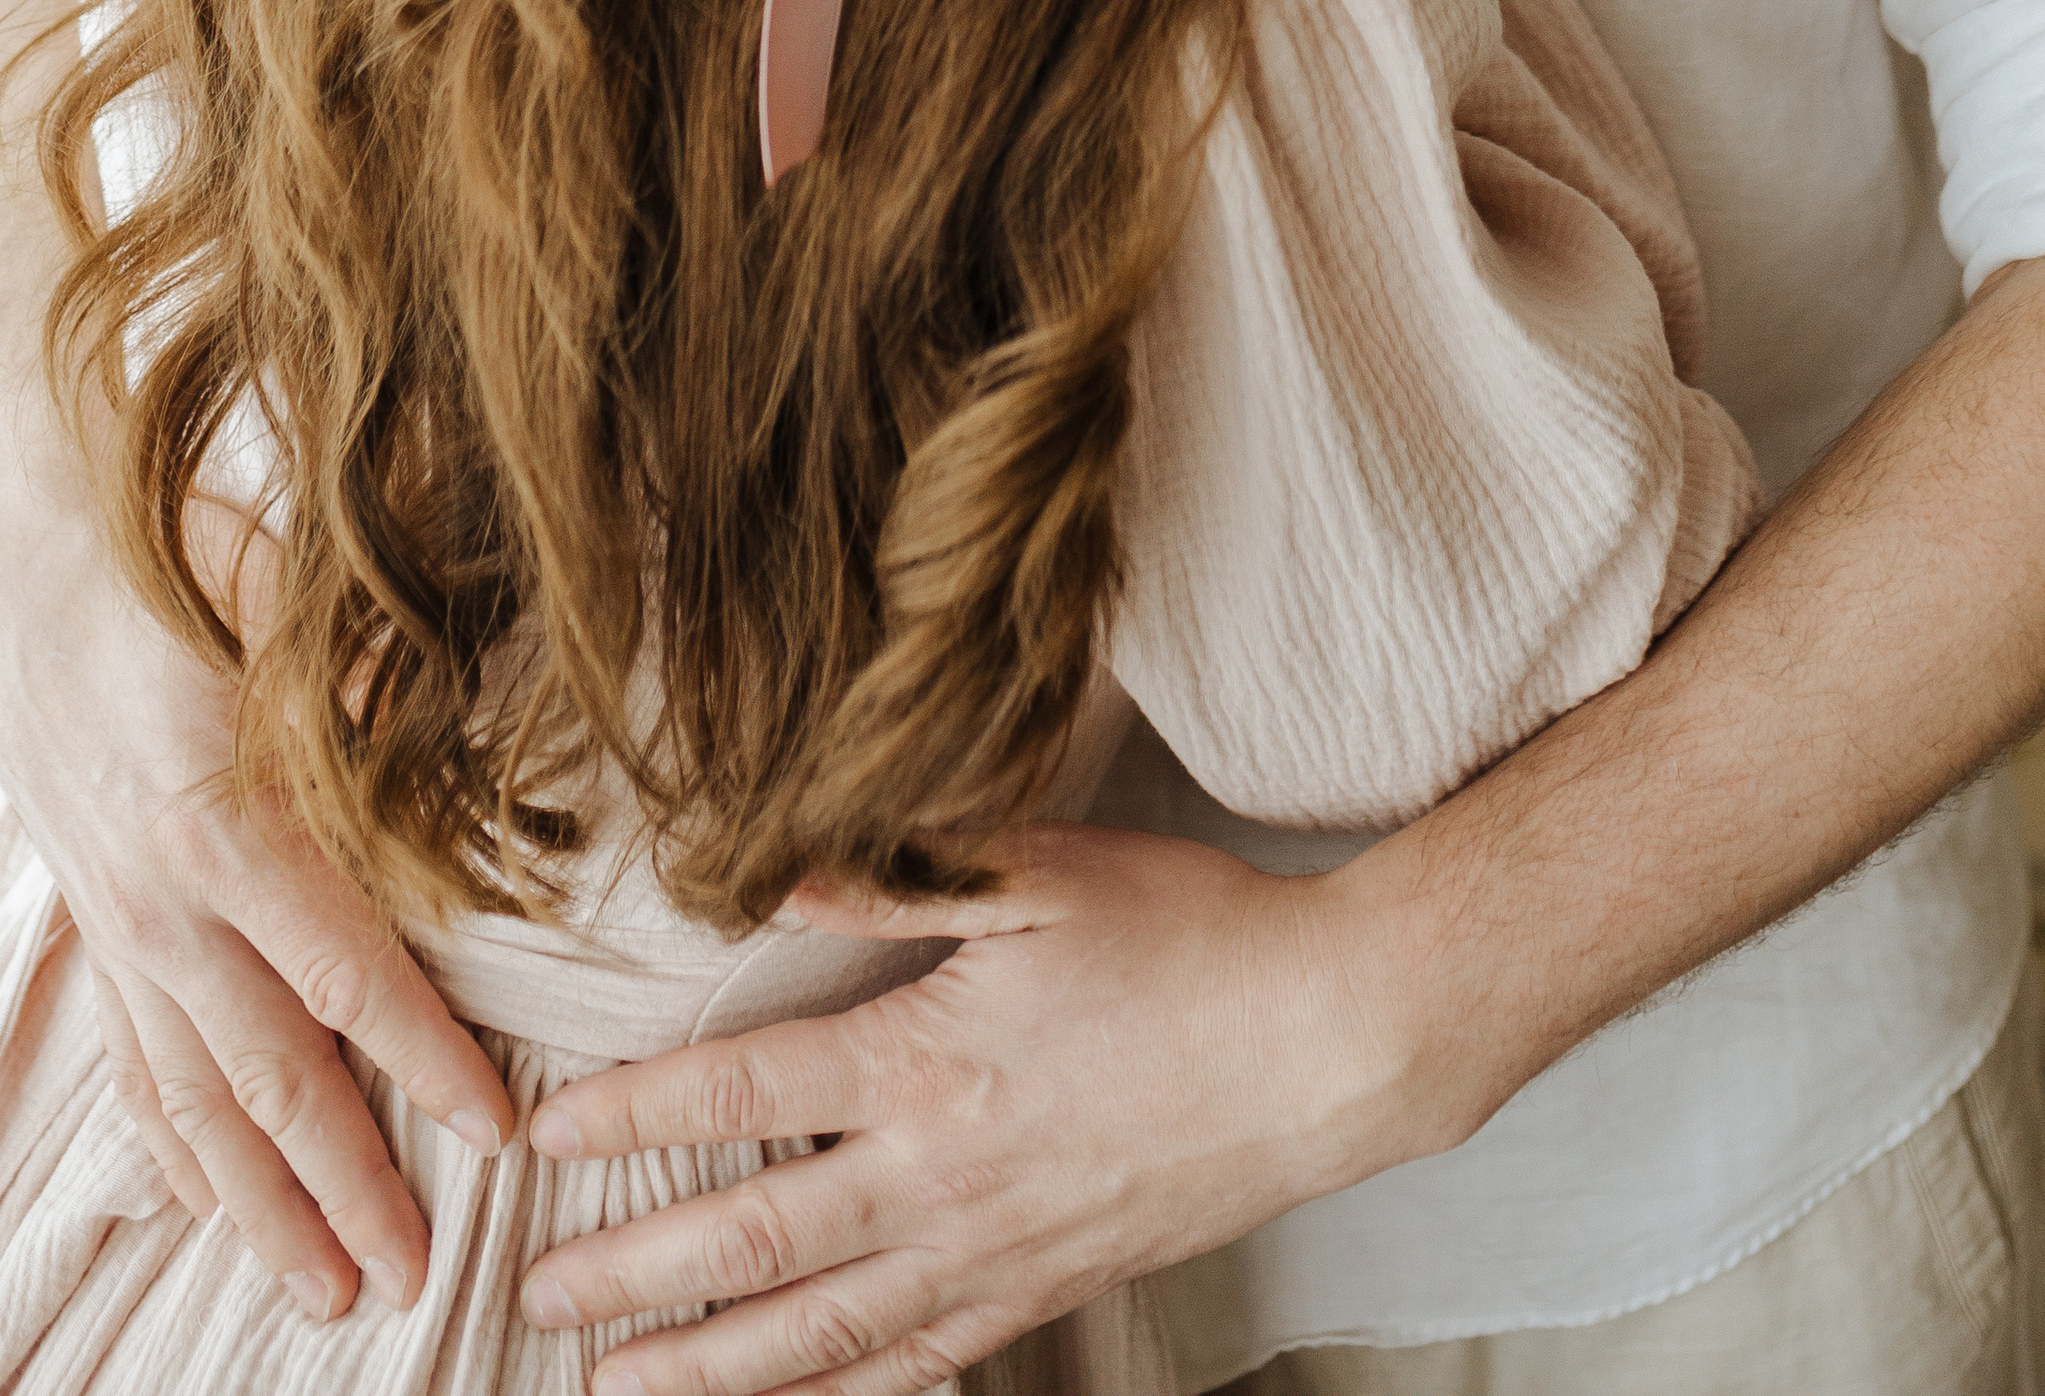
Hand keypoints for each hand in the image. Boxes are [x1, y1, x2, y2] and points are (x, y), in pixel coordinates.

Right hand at [0, 520, 517, 1317]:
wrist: (36, 553)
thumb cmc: (186, 562)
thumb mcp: (300, 612)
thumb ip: (389, 701)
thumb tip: (509, 759)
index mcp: (227, 828)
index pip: (346, 979)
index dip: (424, 1062)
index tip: (496, 1132)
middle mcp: (164, 903)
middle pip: (269, 1076)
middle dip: (344, 1186)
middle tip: (411, 1280)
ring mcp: (119, 927)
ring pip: (194, 1099)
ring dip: (260, 1206)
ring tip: (321, 1295)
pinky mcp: (93, 926)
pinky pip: (133, 1063)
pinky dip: (171, 1150)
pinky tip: (206, 1210)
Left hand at [516, 821, 1432, 1395]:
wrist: (1332, 1041)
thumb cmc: (1195, 940)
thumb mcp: (1043, 871)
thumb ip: (896, 877)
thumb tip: (770, 878)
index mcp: (929, 1061)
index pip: (741, 1099)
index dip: (633, 1118)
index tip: (549, 1137)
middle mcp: (945, 1178)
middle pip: (756, 1247)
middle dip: (636, 1278)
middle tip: (541, 1296)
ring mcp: (996, 1251)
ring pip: (824, 1336)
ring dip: (711, 1369)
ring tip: (620, 1388)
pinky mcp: (1049, 1288)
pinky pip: (921, 1365)